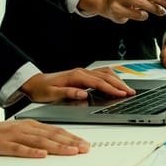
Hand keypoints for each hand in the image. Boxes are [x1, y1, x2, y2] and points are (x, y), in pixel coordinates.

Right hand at [0, 116, 88, 157]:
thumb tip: (54, 146)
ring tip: (71, 151)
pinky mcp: (0, 144)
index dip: (71, 137)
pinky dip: (31, 152)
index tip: (84, 144)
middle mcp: (24, 128)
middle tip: (84, 148)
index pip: (55, 131)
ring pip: (39, 141)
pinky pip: (18, 148)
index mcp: (30, 125)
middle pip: (51, 135)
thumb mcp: (18, 133)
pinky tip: (41, 155)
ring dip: (56, 147)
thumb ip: (35, 138)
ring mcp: (12, 135)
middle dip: (70, 142)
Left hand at [20, 67, 134, 102]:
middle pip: (106, 76)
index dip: (111, 88)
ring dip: (117, 80)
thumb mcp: (52, 94)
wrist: (34, 82)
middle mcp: (82, 72)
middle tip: (130, 92)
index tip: (121, 93)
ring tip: (126, 88)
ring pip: (105, 73)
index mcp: (76, 76)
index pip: (98, 83)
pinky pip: (101, 73)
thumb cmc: (42, 89)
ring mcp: (83, 72)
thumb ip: (69, 93)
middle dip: (119, 84)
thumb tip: (84, 93)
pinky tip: (116, 82)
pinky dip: (111, 77)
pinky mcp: (83, 74)